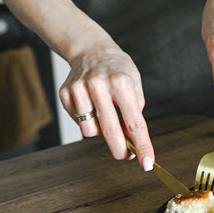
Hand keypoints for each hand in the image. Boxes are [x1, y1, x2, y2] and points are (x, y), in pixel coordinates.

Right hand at [58, 43, 153, 169]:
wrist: (91, 50)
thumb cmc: (118, 70)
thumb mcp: (134, 85)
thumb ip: (134, 112)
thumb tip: (131, 142)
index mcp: (122, 82)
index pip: (134, 122)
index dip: (142, 145)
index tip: (147, 162)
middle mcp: (99, 85)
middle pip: (110, 130)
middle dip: (120, 150)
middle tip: (126, 156)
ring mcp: (80, 88)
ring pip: (90, 130)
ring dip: (100, 130)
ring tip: (105, 114)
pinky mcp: (66, 92)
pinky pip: (78, 121)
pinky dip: (86, 119)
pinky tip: (91, 105)